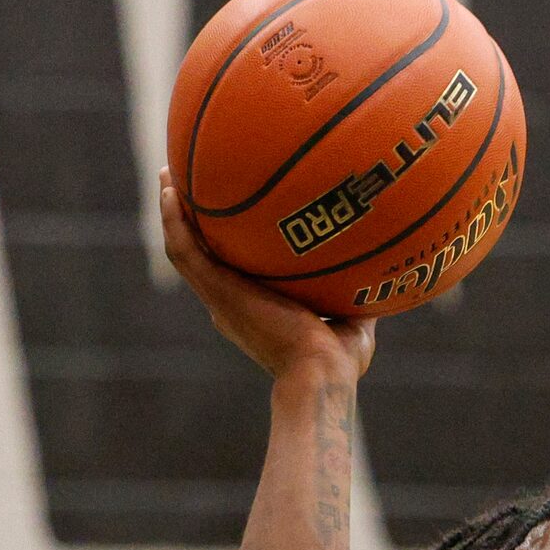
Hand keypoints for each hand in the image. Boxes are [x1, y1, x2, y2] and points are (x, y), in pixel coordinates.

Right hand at [159, 168, 375, 382]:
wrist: (319, 372)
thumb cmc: (338, 362)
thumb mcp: (352, 325)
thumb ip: (356, 301)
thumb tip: (382, 278)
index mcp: (251, 310)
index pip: (229, 272)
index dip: (222, 245)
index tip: (226, 218)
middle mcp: (228, 304)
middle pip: (200, 256)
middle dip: (190, 221)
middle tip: (182, 186)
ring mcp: (220, 298)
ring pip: (183, 250)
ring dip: (171, 214)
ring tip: (167, 177)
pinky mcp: (218, 292)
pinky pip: (185, 252)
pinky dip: (173, 222)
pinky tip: (170, 193)